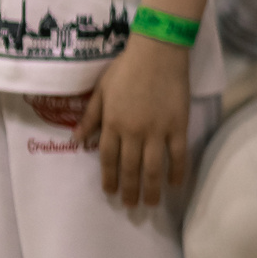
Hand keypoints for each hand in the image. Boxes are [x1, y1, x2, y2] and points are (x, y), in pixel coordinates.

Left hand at [83, 36, 192, 209]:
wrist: (158, 51)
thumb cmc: (126, 68)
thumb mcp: (101, 91)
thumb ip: (91, 118)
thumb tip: (78, 141)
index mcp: (112, 124)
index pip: (107, 159)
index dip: (108, 178)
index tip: (110, 192)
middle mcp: (133, 132)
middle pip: (130, 168)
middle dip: (129, 190)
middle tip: (131, 206)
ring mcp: (157, 130)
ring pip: (153, 167)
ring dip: (151, 189)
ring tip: (151, 204)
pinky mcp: (178, 125)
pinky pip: (178, 154)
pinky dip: (177, 171)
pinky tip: (175, 184)